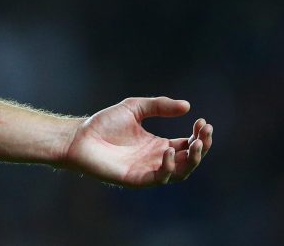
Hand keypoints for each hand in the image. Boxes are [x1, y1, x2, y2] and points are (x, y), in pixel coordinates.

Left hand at [64, 96, 213, 186]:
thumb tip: (187, 106)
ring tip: (194, 143)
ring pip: (180, 172)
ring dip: (191, 160)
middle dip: (201, 147)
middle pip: (189, 159)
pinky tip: (168, 150)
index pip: (188, 144)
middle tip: (204, 132)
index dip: (199, 135)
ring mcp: (148, 170)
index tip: (203, 122)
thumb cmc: (103, 124)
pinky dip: (168, 167)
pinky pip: (159, 178)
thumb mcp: (134, 108)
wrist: (78, 137)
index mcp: (158, 145)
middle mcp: (156, 159)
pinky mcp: (136, 178)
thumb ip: (159, 105)